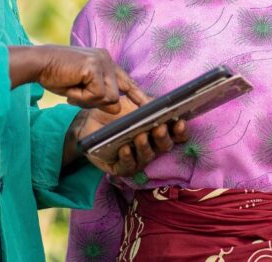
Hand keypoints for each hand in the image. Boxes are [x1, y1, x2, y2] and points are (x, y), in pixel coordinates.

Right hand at [8, 45, 145, 111]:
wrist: (38, 63)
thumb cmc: (55, 75)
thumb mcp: (80, 90)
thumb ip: (99, 98)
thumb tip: (117, 109)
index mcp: (104, 60)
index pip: (125, 81)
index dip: (137, 95)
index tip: (149, 106)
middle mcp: (106, 58)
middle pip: (115, 95)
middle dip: (94, 102)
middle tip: (73, 93)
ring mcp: (102, 61)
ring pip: (108, 97)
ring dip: (87, 100)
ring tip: (71, 88)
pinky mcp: (94, 67)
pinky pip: (97, 95)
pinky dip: (82, 98)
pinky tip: (71, 87)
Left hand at [72, 97, 188, 176]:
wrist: (90, 121)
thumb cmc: (116, 113)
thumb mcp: (134, 104)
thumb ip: (148, 103)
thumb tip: (158, 105)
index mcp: (158, 132)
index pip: (176, 135)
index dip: (181, 131)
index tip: (179, 122)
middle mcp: (151, 147)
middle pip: (164, 146)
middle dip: (163, 137)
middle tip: (159, 127)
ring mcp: (137, 158)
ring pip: (147, 157)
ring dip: (145, 147)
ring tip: (140, 137)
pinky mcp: (121, 167)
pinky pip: (128, 166)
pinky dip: (128, 158)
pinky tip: (125, 148)